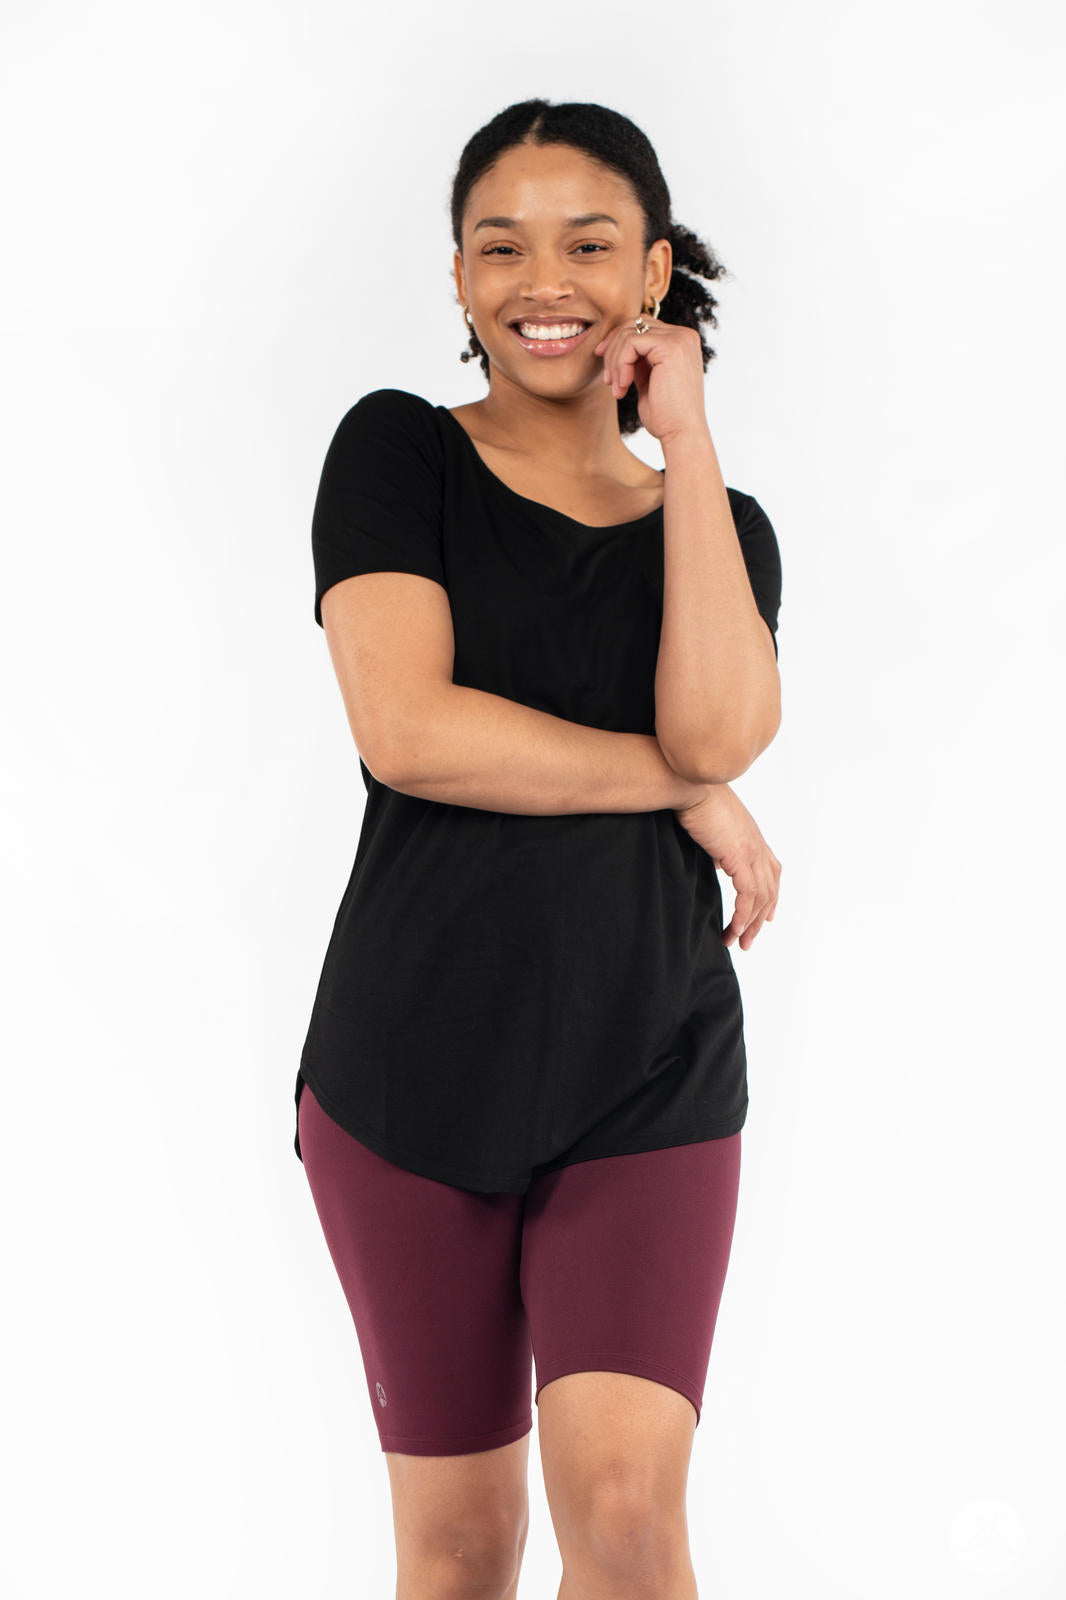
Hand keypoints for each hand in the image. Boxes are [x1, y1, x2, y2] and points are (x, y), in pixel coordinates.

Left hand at [593, 316, 706, 444]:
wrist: (681, 434)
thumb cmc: (665, 416)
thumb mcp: (648, 380)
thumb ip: (638, 360)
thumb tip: (614, 345)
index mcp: (681, 342)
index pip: (642, 326)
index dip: (617, 343)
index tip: (606, 368)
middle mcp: (684, 335)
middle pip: (633, 324)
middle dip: (612, 350)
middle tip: (607, 381)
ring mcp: (679, 339)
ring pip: (629, 334)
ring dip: (614, 362)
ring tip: (617, 389)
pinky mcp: (671, 347)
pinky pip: (631, 343)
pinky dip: (620, 365)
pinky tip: (623, 387)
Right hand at [674, 785, 780, 950]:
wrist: (687, 785)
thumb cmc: (691, 798)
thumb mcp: (712, 827)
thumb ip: (720, 846)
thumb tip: (720, 862)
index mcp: (752, 837)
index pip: (772, 872)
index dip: (771, 896)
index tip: (765, 917)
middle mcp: (757, 844)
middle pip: (770, 890)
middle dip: (758, 919)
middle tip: (747, 941)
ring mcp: (751, 850)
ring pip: (760, 897)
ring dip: (749, 923)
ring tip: (735, 941)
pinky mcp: (739, 855)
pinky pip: (748, 894)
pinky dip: (743, 915)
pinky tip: (734, 928)